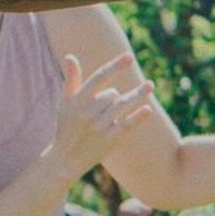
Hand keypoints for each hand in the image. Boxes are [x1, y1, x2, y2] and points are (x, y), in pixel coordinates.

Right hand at [53, 53, 157, 173]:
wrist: (65, 159)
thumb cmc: (66, 126)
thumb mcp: (64, 102)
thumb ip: (71, 79)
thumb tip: (70, 56)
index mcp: (77, 101)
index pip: (99, 78)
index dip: (115, 66)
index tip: (129, 57)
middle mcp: (87, 113)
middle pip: (112, 94)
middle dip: (114, 95)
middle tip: (108, 104)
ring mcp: (99, 127)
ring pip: (122, 106)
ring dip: (137, 95)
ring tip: (150, 85)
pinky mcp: (109, 140)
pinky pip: (127, 124)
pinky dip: (138, 117)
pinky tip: (148, 109)